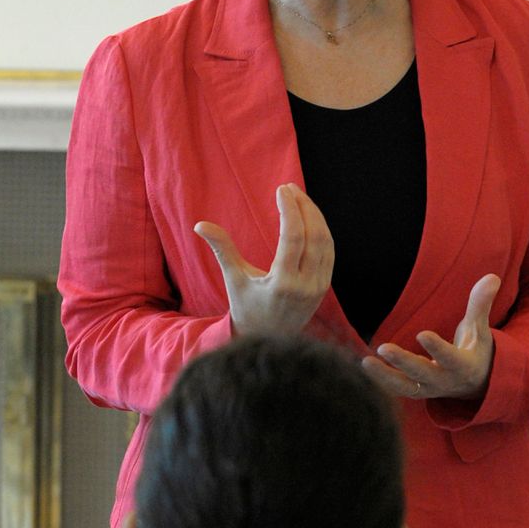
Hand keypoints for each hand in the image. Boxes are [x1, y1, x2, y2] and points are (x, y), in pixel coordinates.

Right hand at [195, 183, 333, 335]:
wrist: (269, 340)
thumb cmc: (247, 308)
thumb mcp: (234, 279)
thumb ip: (222, 249)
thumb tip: (200, 225)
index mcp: (282, 283)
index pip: (293, 237)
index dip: (290, 209)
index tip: (282, 190)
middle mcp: (305, 285)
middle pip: (313, 235)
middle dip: (304, 207)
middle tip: (290, 188)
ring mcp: (318, 287)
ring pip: (325, 242)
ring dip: (315, 216)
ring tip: (300, 197)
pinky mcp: (324, 287)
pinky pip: (328, 252)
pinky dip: (321, 231)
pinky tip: (310, 217)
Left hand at [364, 274, 499, 401]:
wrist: (477, 384)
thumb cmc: (476, 350)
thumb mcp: (480, 329)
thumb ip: (480, 305)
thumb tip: (491, 277)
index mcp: (463, 366)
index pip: (450, 358)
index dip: (437, 349)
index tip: (422, 335)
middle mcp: (445, 380)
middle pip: (422, 373)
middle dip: (403, 362)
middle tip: (383, 348)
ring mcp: (429, 389)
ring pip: (405, 386)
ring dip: (385, 376)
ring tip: (366, 361)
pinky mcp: (417, 392)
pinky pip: (397, 389)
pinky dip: (381, 380)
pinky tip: (365, 365)